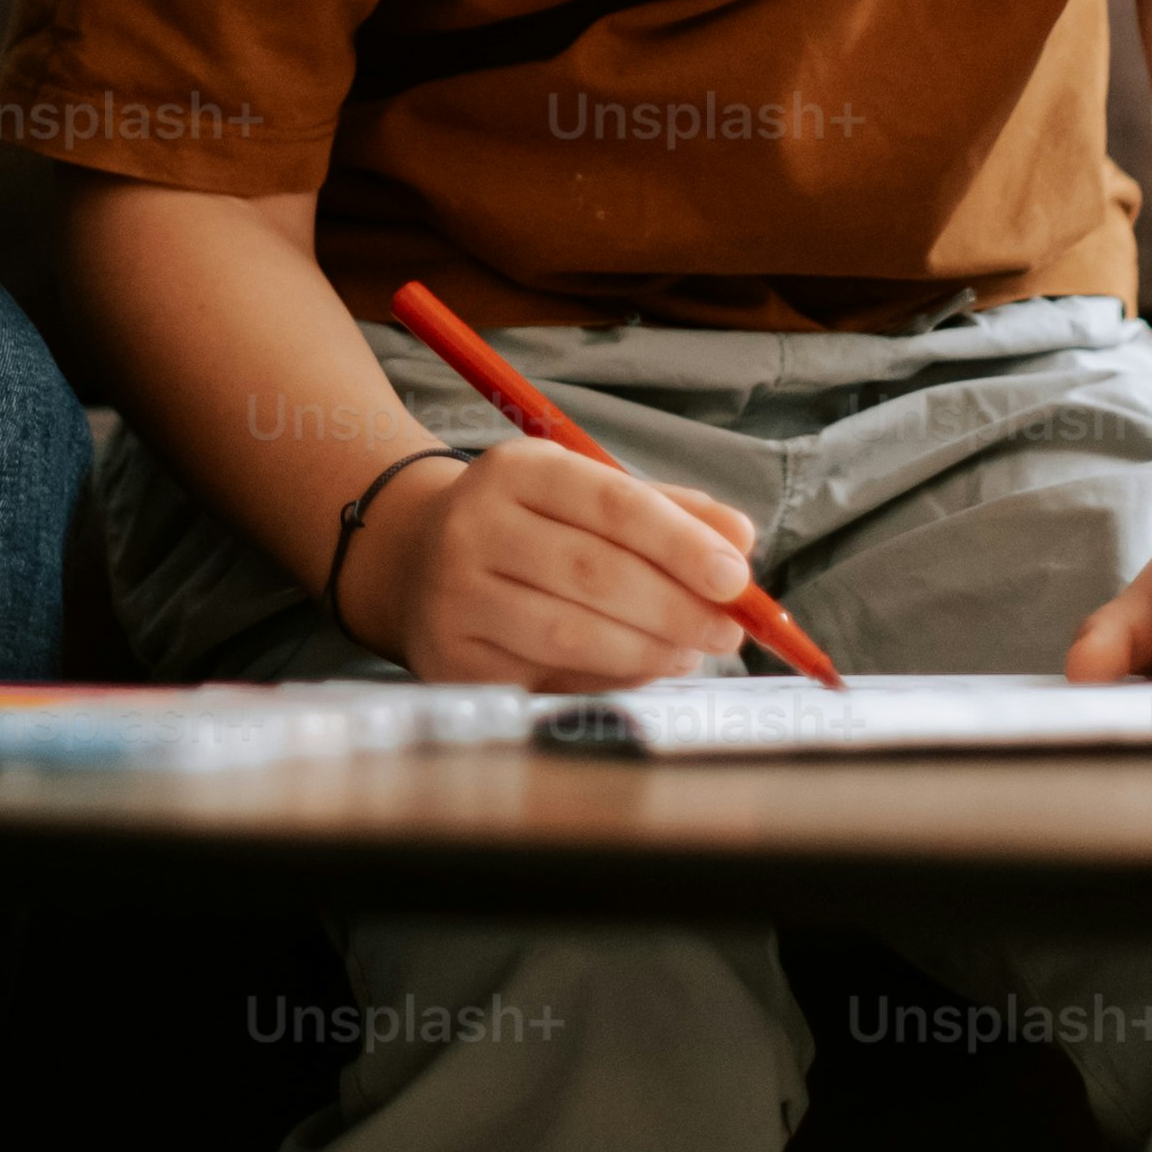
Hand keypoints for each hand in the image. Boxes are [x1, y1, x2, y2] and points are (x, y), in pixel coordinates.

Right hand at [346, 446, 764, 689]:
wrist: (412, 558)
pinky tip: (640, 669)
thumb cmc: (526, 525)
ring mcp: (457, 598)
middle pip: (594, 574)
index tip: (737, 577)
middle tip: (728, 632)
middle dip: (676, 608)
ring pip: (571, 635)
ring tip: (691, 653)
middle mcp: (474, 528)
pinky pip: (550, 679)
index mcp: (515, 470)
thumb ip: (666, 512)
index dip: (681, 544)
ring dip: (648, 651)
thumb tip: (739, 540)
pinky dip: (609, 681)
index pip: (611, 504)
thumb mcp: (584, 493)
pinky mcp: (452, 660)